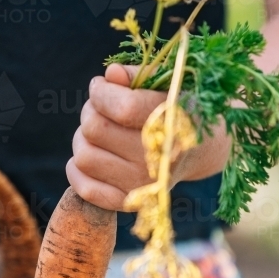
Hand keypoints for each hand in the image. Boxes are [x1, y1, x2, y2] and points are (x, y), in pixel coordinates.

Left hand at [68, 63, 230, 209]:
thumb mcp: (167, 84)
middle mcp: (158, 158)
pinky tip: (94, 153)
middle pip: (95, 129)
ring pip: (83, 157)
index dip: (101, 92)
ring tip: (99, 131)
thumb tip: (110, 75)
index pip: (123, 108)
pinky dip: (77, 170)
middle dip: (90, 111)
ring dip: (83, 138)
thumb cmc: (177, 108)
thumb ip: (137, 76)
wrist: (201, 149)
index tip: (101, 85)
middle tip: (100, 108)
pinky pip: (85, 188)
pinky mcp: (128, 202)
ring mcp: (142, 184)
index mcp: (172, 124)